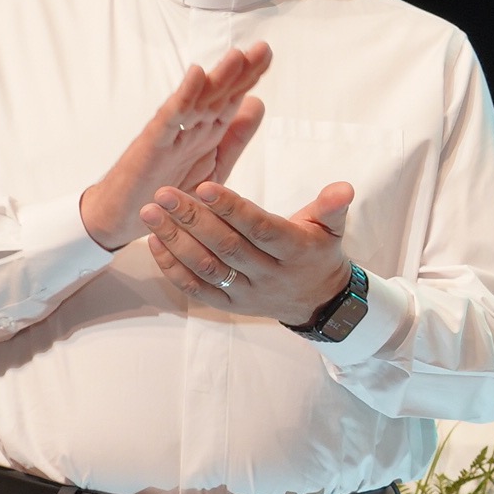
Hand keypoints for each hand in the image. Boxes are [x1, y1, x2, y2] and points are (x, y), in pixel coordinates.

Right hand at [80, 47, 271, 251]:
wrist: (119, 217)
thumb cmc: (163, 190)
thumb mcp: (212, 166)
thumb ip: (234, 138)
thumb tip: (258, 103)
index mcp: (206, 132)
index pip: (231, 99)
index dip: (249, 78)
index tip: (267, 54)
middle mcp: (189, 127)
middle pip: (218, 94)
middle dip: (240, 71)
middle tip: (263, 48)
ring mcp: (170, 133)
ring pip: (198, 100)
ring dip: (218, 78)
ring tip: (238, 56)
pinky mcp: (152, 145)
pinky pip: (171, 118)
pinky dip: (184, 97)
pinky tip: (196, 76)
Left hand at [141, 180, 353, 323]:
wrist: (318, 302)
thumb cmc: (317, 252)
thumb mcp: (332, 228)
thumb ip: (332, 206)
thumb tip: (343, 188)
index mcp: (295, 251)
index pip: (259, 228)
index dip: (231, 209)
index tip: (203, 186)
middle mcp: (270, 276)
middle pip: (227, 247)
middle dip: (192, 219)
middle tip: (164, 193)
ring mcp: (247, 294)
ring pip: (207, 269)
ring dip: (175, 241)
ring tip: (151, 214)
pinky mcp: (230, 307)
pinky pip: (197, 290)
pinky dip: (173, 268)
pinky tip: (155, 243)